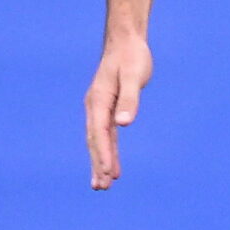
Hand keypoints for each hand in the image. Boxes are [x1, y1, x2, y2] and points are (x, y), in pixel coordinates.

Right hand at [85, 33, 153, 188]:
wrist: (126, 41)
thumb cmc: (131, 56)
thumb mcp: (134, 76)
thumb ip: (130, 99)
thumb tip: (123, 123)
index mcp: (99, 100)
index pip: (100, 132)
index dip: (103, 153)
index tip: (107, 173)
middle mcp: (95, 106)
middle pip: (95, 141)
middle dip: (97, 164)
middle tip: (100, 188)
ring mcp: (99, 108)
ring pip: (98, 140)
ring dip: (100, 161)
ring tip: (102, 185)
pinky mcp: (107, 108)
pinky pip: (106, 135)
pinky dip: (108, 150)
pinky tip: (111, 166)